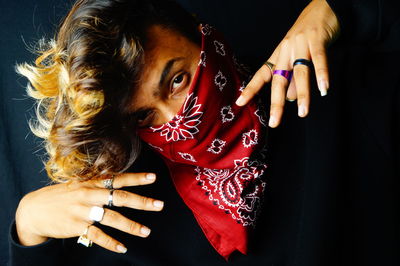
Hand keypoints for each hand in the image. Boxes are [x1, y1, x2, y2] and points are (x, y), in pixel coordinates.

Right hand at [15, 172, 162, 253]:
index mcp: (91, 183)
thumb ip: (98, 183)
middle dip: (141, 201)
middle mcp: (89, 195)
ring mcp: (83, 211)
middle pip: (119, 197)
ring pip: (112, 218)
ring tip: (146, 231)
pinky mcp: (77, 227)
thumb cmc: (61, 196)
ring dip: (131, 225)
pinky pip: (97, 236)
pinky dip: (111, 243)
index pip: (117, 178)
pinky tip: (122, 248)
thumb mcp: (79, 184)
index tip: (153, 177)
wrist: (33, 210)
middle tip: (159, 205)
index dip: (136, 178)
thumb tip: (119, 180)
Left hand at [236, 0, 339, 126]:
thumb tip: (288, 100)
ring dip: (302, 94)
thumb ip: (292, 80)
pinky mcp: (317, 38)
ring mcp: (300, 44)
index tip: (240, 103)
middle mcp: (285, 51)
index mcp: (278, 56)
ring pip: (300, 72)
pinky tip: (324, 89)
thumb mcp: (296, 58)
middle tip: (274, 122)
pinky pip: (319, 58)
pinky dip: (322, 74)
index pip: (262, 75)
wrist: (322, 8)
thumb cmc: (307, 37)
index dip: (251, 89)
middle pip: (279, 80)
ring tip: (303, 113)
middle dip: (276, 103)